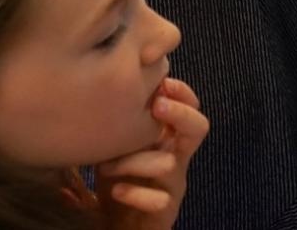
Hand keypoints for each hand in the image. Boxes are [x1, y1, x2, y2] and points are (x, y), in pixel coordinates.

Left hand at [96, 78, 208, 228]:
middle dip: (180, 113)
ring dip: (135, 161)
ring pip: (169, 164)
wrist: (123, 229)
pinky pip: (159, 200)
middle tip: (156, 107)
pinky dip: (136, 194)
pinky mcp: (165, 211)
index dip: (181, 92)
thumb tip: (98, 89)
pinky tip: (116, 192)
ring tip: (107, 166)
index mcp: (168, 140)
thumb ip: (117, 127)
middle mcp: (176, 159)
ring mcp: (173, 186)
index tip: (162, 81)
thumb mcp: (116, 151)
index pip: (190, 107)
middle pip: (198, 128)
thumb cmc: (119, 185)